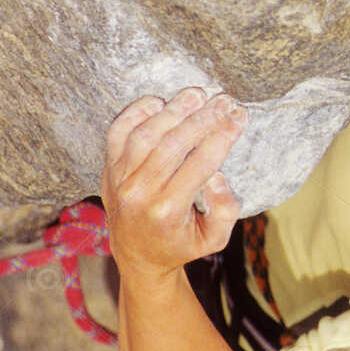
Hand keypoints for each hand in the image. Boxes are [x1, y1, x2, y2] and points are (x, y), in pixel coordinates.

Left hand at [102, 86, 244, 280]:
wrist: (138, 256)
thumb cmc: (180, 244)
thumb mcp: (214, 240)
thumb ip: (225, 210)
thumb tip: (218, 175)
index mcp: (168, 211)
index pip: (200, 164)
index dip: (222, 136)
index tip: (239, 116)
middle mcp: (140, 193)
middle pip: (173, 144)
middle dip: (203, 118)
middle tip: (225, 100)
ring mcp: (120, 179)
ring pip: (146, 134)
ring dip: (173, 110)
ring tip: (197, 94)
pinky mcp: (110, 169)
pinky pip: (118, 133)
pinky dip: (136, 113)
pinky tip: (159, 101)